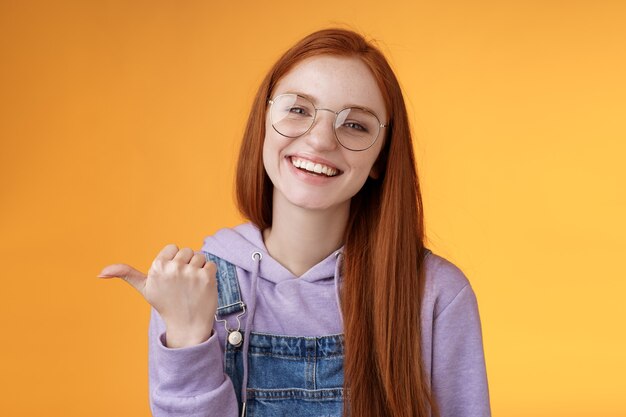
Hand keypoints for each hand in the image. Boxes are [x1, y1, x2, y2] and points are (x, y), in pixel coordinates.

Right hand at [98, 244, 217, 347]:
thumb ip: (126, 274)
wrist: (186, 326)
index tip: (172, 278)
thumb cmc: (166, 305)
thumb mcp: (144, 289)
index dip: (175, 261)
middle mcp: (172, 268)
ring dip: (199, 269)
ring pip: (200, 257)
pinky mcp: (206, 277)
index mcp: (157, 266)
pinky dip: (209, 275)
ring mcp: (190, 272)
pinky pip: (211, 264)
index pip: (173, 248)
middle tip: (183, 284)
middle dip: (187, 264)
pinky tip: (202, 288)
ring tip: (192, 286)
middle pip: (188, 251)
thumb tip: (100, 273)